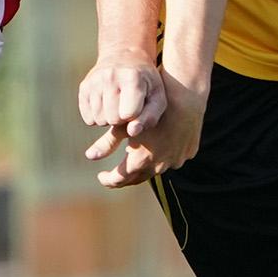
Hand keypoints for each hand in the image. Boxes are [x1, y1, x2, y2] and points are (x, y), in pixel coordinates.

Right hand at [79, 56, 164, 149]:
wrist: (124, 57)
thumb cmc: (145, 82)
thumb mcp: (157, 97)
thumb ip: (150, 117)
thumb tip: (132, 131)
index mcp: (131, 77)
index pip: (128, 115)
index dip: (135, 117)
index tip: (139, 107)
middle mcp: (109, 76)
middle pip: (113, 119)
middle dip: (122, 119)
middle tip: (128, 106)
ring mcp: (93, 81)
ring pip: (99, 120)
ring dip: (110, 119)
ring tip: (118, 105)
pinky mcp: (83, 87)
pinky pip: (88, 119)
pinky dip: (98, 117)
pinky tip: (106, 105)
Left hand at [85, 73, 205, 189]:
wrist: (183, 97)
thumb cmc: (148, 108)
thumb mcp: (124, 125)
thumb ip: (107, 143)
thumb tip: (89, 156)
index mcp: (141, 160)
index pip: (120, 179)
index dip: (108, 179)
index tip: (101, 175)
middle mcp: (160, 166)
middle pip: (138, 178)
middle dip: (125, 177)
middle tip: (114, 174)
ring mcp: (176, 160)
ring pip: (157, 169)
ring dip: (146, 166)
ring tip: (136, 157)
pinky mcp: (188, 153)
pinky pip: (173, 159)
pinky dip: (164, 156)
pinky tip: (160, 146)